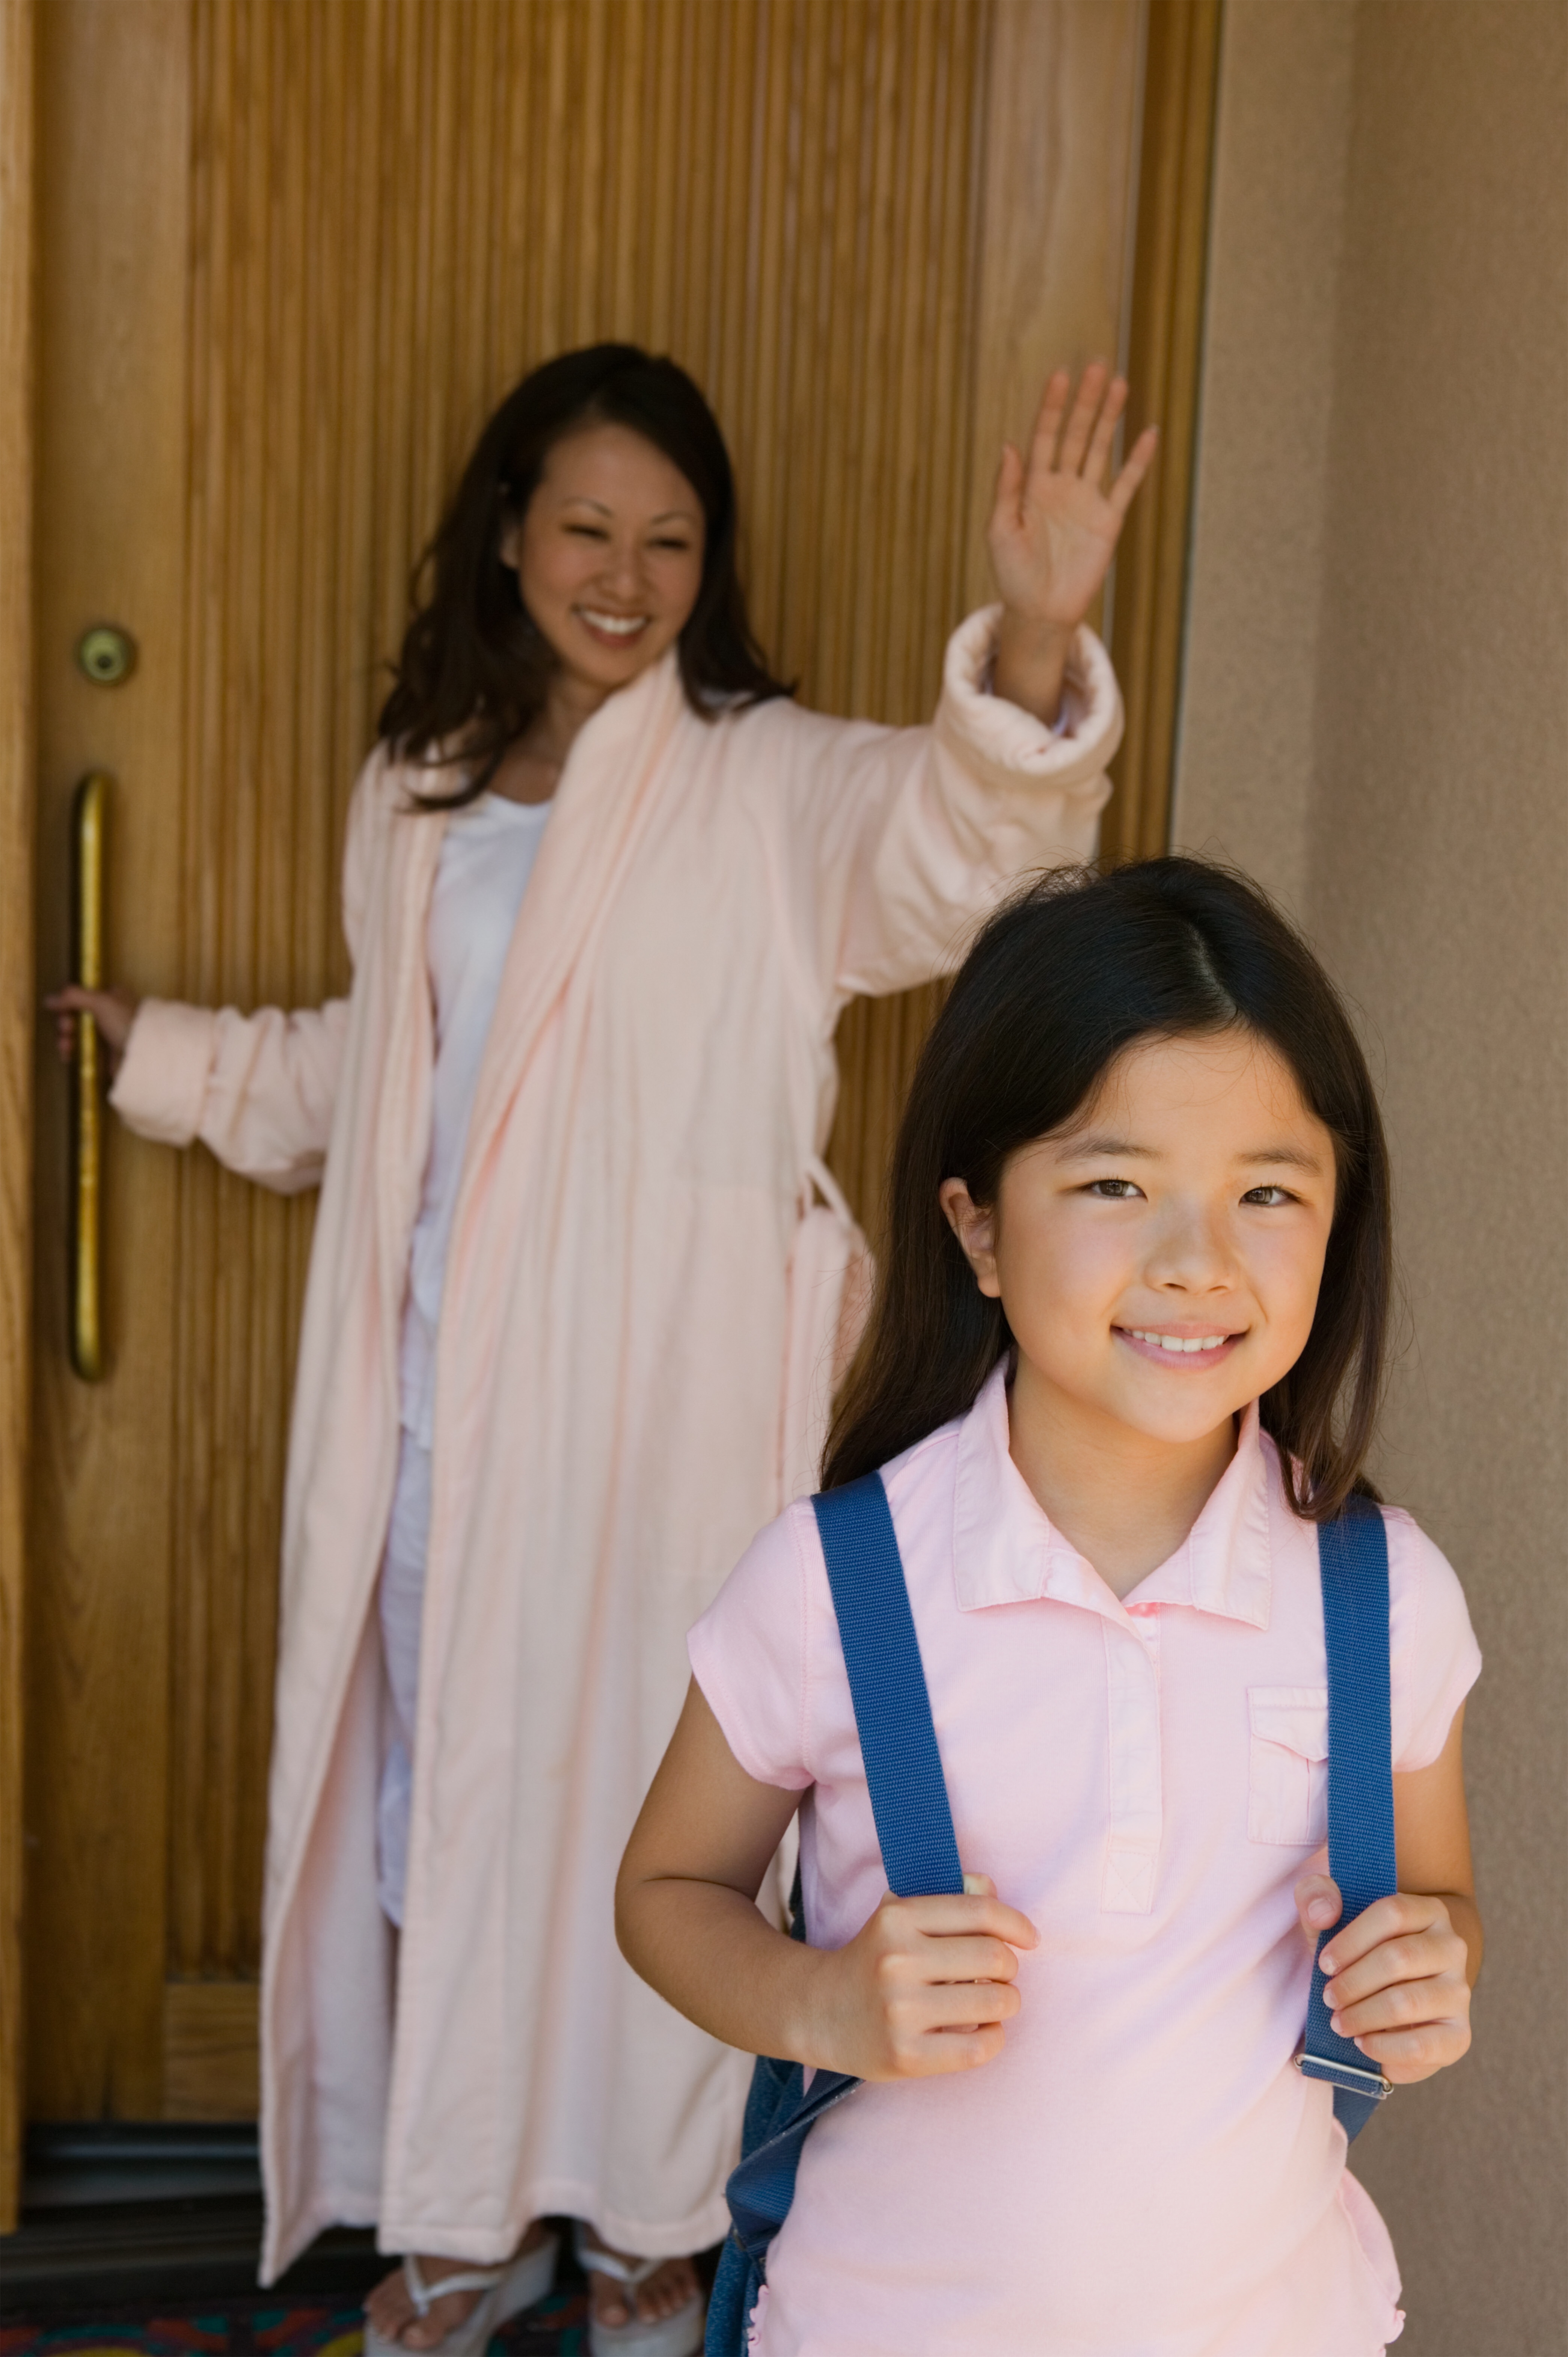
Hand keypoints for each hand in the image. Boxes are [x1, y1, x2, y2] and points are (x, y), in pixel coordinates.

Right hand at [45, 984, 139, 1076]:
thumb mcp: (101, 1002)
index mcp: (112, 996)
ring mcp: (108, 1034)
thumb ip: (73, 997)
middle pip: (76, 1016)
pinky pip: (84, 1050)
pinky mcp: (106, 1053)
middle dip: (65, 1023)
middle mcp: (109, 1014)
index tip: (63, 1013)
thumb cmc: (127, 1023)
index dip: (68, 1004)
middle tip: (66, 1031)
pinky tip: (67, 1057)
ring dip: (66, 1039)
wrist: (147, 1055)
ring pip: (78, 1034)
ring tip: (65, 1047)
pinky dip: (73, 1052)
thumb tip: (49, 999)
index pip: (82, 996)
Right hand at [804, 1873, 1036, 2081]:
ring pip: (994, 2002)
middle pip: (994, 1956)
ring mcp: (900, 2011)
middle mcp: (897, 1961)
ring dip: (1007, 2001)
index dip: (1016, 1923)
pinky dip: (995, 2037)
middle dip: (1009, 1966)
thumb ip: (948, 1899)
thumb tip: (992, 1888)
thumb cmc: (874, 1960)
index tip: (1029, 1938)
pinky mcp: (906, 2056)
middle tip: (999, 1974)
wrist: (820, 2012)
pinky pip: (979, 2047)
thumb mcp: (899, 1917)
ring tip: (993, 2001)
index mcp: (897, 1918)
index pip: (980, 1911)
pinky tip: (984, 2030)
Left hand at [988, 361, 1157, 724]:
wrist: (1040, 611)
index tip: (1060, 376)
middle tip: (1097, 366)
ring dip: (1110, 418)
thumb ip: (1006, 489)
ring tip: (1120, 384)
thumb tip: (1008, 445)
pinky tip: (1147, 433)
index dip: (1052, 407)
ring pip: (1100, 449)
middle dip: (1086, 402)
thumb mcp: (1000, 530)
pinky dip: (1137, 460)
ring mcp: (1087, 500)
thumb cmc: (1013, 574)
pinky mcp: (1108, 520)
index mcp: (1033, 485)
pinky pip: (1126, 484)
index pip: (1044, 436)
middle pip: (1075, 434)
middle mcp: (1062, 486)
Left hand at [1296, 1873, 1472, 2084]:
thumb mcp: (1333, 1916)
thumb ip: (1317, 1895)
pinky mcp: (1458, 2035)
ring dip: (1363, 2015)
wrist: (1398, 1991)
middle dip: (1353, 1982)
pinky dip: (1384, 2047)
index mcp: (1429, 1911)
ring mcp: (1459, 1993)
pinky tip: (1363, 2043)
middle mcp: (1452, 1948)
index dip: (1351, 1939)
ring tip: (1340, 2022)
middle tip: (1329, 1998)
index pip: (1392, 1913)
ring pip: (1407, 2002)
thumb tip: (1323, 1913)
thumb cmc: (1359, 1949)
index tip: (1323, 1963)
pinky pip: (1422, 2045)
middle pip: (1398, 1958)